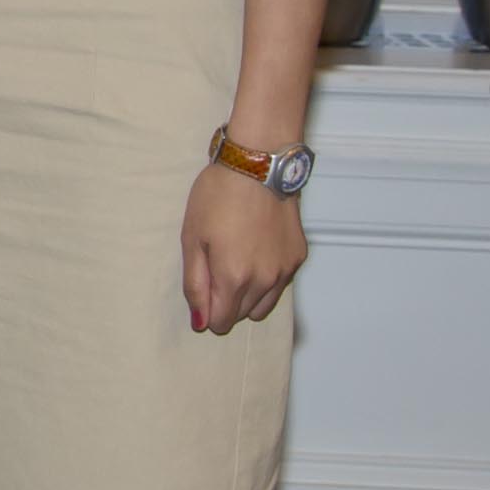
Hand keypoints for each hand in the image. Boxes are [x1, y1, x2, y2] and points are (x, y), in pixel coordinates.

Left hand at [182, 161, 306, 333]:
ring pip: (263, 305)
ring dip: (247, 296)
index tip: (201, 294)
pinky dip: (266, 280)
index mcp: (234, 277)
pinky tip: (254, 253)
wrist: (257, 167)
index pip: (221, 321)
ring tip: (233, 263)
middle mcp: (264, 281)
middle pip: (242, 315)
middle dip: (225, 303)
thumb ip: (195, 284)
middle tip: (214, 269)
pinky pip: (280, 285)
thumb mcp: (192, 238)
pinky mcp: (298, 258)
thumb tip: (200, 322)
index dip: (207, 315)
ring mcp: (285, 270)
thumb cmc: (217, 197)